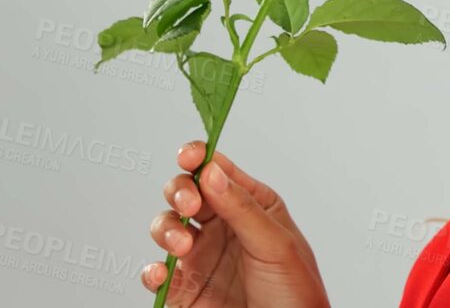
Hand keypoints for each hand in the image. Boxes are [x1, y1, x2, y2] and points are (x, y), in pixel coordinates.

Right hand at [144, 141, 331, 306]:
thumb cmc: (296, 293)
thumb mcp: (276, 245)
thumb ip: (242, 208)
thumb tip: (212, 172)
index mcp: (251, 206)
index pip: (218, 171)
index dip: (199, 157)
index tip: (189, 157)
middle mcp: (222, 227)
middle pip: (185, 192)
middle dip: (180, 191)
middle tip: (190, 205)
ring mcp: (201, 257)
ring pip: (166, 227)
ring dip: (166, 229)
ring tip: (182, 245)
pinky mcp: (185, 289)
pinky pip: (157, 273)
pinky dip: (152, 270)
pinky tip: (162, 273)